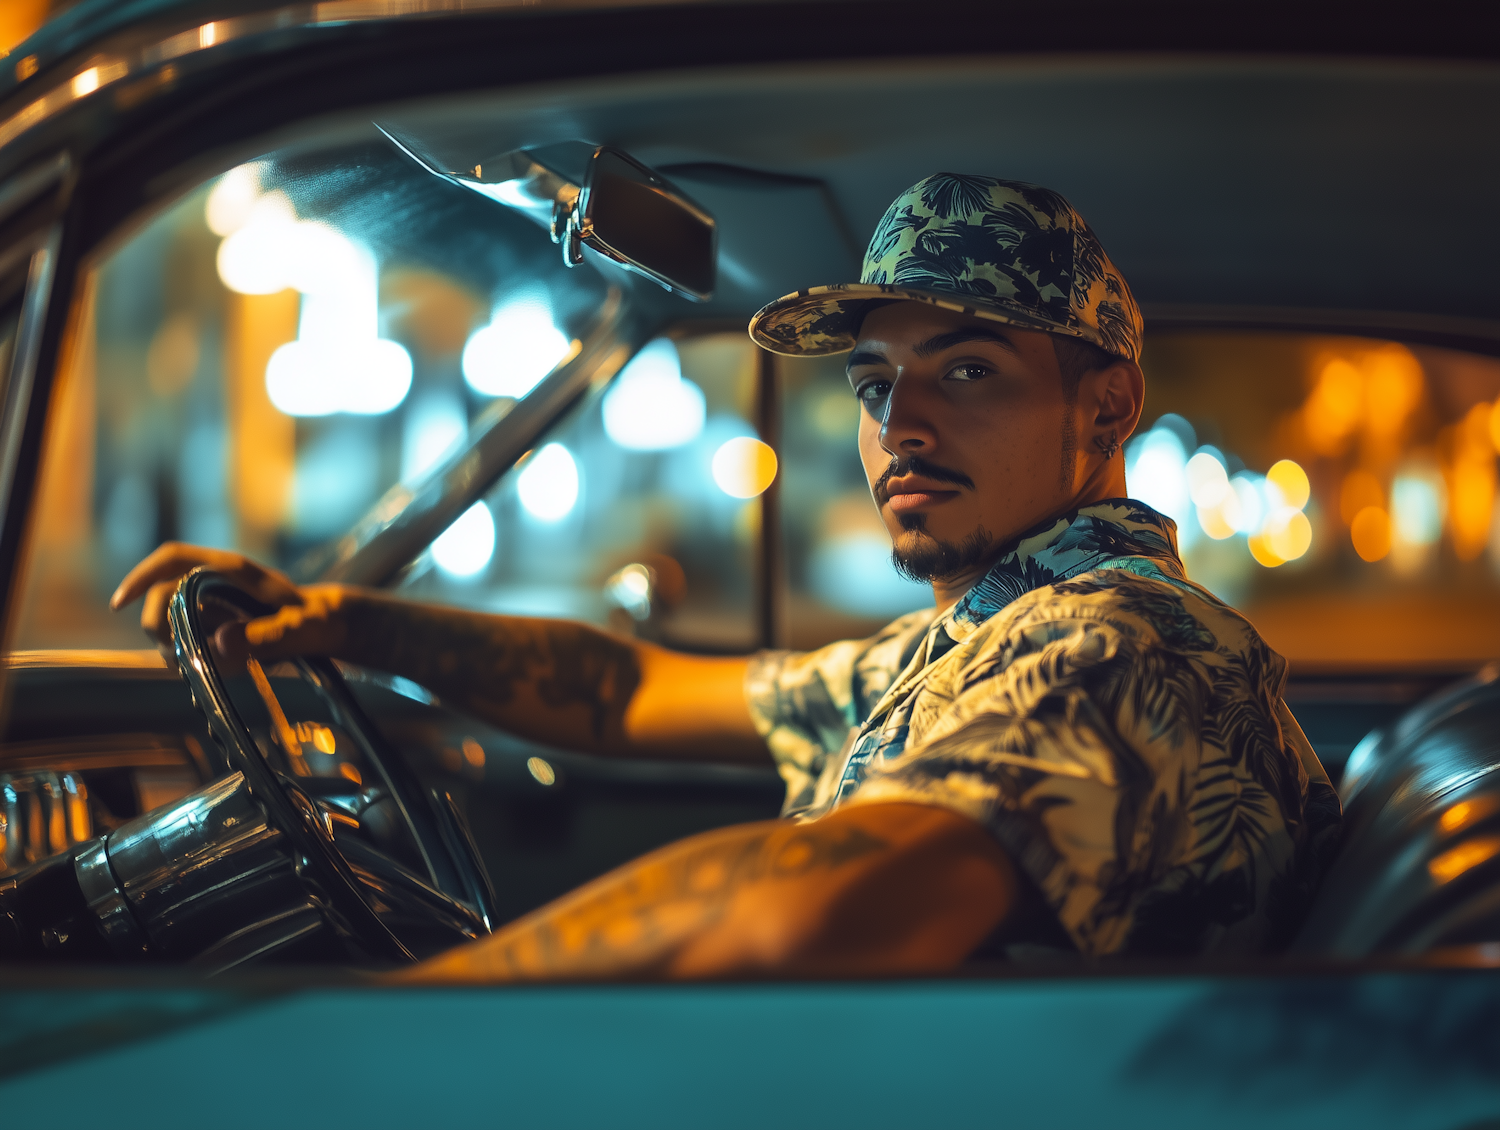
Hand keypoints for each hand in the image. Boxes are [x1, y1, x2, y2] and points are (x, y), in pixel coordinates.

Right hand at [109, 543, 355, 664]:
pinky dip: (197, 660)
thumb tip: (220, 642)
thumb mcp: (304, 628)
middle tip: (183, 655)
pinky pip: (187, 644)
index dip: (143, 576)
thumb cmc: (321, 620)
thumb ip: (268, 635)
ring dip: (181, 649)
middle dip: (162, 627)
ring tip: (223, 663)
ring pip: (170, 624)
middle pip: (161, 596)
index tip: (120, 603)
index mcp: (233, 570)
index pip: (174, 559)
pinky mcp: (213, 626)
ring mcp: (211, 604)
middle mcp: (214, 582)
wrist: (329, 627)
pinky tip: (229, 667)